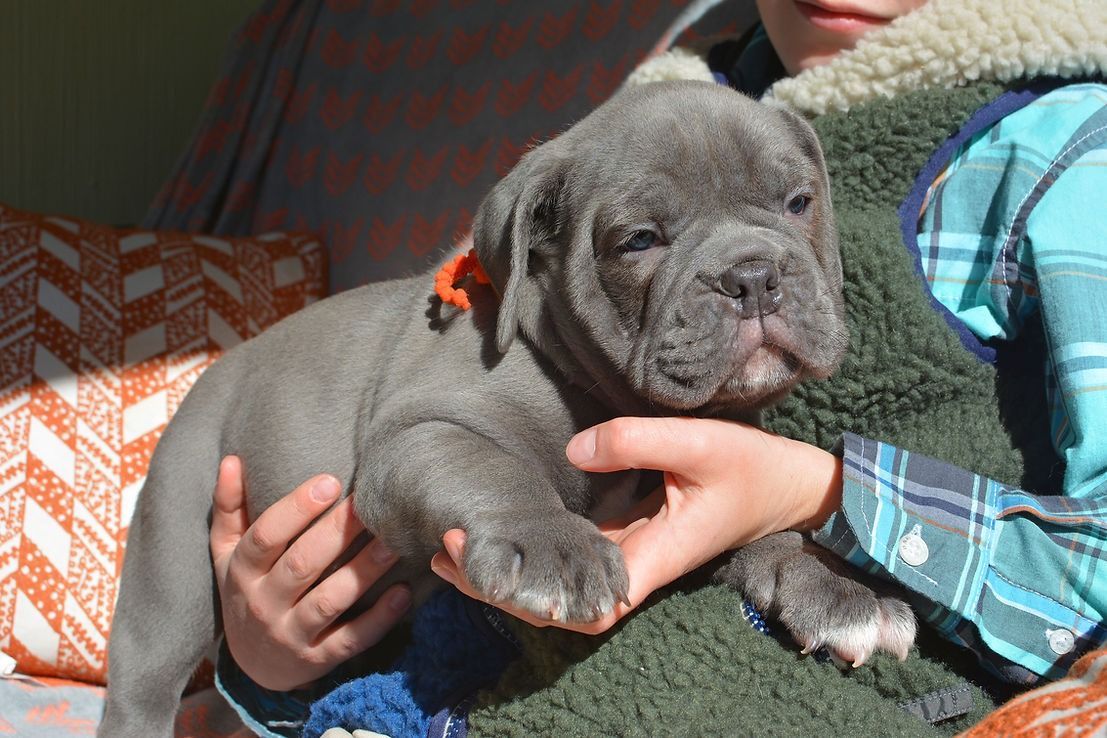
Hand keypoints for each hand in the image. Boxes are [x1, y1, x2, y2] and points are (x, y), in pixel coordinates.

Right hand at [210, 456, 411, 690]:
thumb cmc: (247, 591)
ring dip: (363, 571)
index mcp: (243, 570)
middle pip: (302, 565)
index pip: (266, 537)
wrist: (253, 665)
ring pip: (329, 601)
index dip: (296, 509)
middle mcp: (263, 603)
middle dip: (338, 533)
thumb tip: (232, 459)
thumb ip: (229, 508)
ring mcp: (290, 634)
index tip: (331, 481)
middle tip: (371, 504)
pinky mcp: (318, 660)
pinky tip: (402, 593)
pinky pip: (350, 640)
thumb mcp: (226, 553)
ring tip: (393, 543)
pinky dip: (378, 620)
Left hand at [430, 417, 841, 632]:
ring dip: (512, 566)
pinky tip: (504, 526)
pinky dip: (537, 545)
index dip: (531, 599)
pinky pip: (574, 551)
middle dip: (500, 584)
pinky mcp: (629, 533)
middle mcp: (634, 564)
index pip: (584, 608)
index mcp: (651, 560)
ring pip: (561, 578)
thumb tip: (574, 447)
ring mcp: (630, 551)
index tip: (484, 562)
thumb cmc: (750, 469)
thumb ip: (637, 441)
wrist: (786, 487)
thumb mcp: (697, 444)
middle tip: (444, 546)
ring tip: (455, 540)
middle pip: (558, 601)